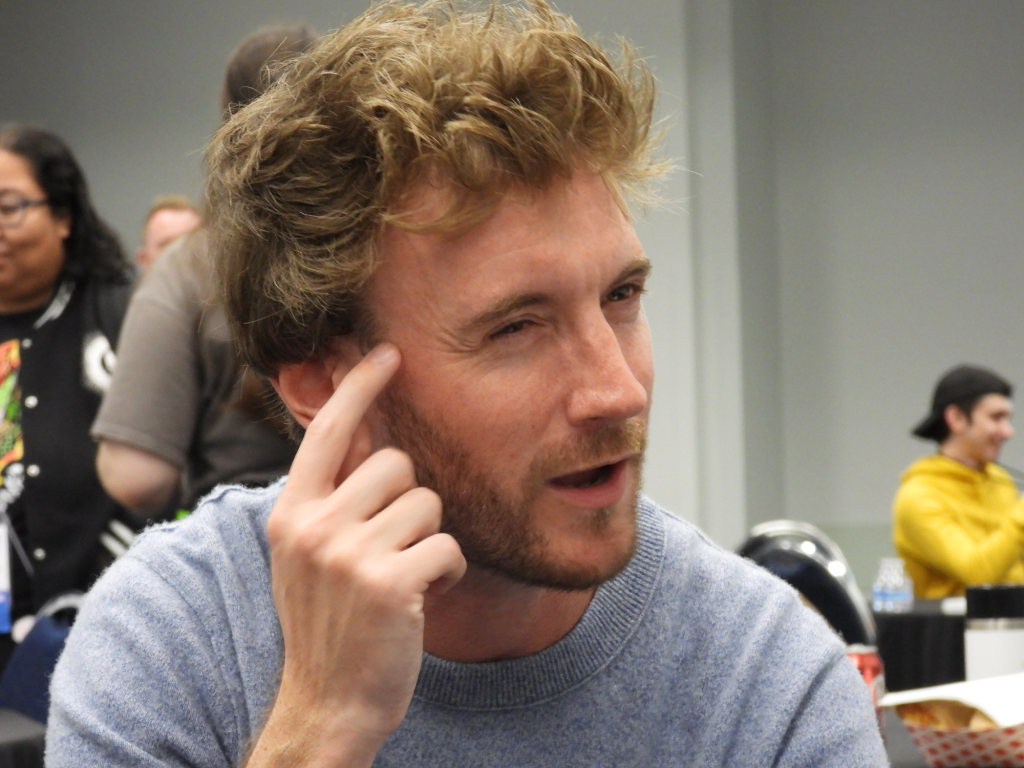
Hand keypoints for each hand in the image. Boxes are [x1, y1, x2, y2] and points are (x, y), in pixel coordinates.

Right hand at [246, 344, 465, 767]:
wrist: (327, 704)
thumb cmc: (328, 621)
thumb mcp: (309, 553)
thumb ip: (333, 493)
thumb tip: (360, 427)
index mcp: (290, 512)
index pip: (327, 431)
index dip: (360, 387)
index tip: (387, 352)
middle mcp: (313, 526)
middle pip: (397, 464)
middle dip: (408, 501)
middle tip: (391, 548)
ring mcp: (349, 555)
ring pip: (428, 503)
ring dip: (428, 539)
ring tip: (403, 576)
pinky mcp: (390, 584)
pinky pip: (447, 545)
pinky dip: (447, 571)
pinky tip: (422, 598)